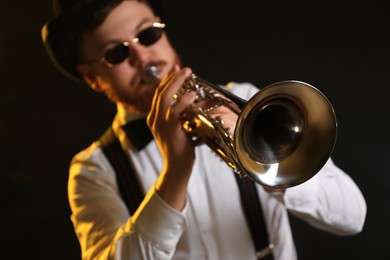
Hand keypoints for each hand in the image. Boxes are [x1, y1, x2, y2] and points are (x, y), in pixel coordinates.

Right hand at [147, 65, 195, 209]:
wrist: (176, 168)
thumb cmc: (180, 149)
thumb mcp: (177, 129)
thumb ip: (179, 117)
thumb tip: (189, 103)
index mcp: (154, 119)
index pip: (159, 95)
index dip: (167, 81)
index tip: (177, 70)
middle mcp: (154, 119)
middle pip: (160, 92)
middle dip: (172, 77)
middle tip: (184, 68)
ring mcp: (159, 124)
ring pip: (165, 97)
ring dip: (176, 83)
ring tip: (187, 73)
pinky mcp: (169, 130)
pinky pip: (175, 111)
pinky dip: (183, 101)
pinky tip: (191, 94)